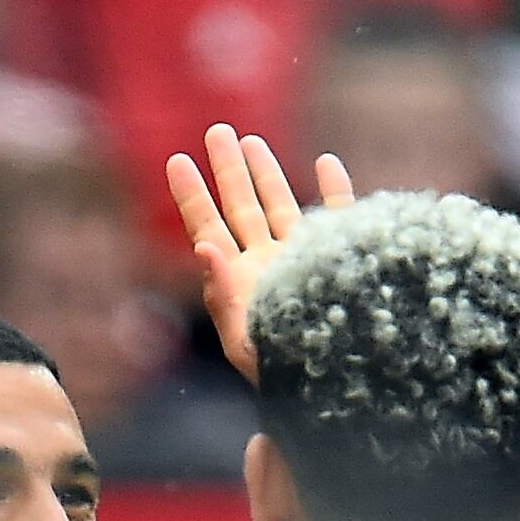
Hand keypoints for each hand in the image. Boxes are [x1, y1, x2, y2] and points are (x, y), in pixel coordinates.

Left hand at [165, 122, 354, 385]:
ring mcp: (304, 261)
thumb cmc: (284, 376)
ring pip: (282, 206)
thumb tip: (204, 247)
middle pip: (242, 208)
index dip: (192, 196)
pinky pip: (339, 217)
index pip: (209, 229)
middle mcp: (268, 266)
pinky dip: (335, 189)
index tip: (176, 161)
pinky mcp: (342, 260)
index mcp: (241, 281)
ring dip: (267, 174)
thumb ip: (223, 293)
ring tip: (251, 141)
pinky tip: (326, 162)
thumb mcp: (245, 340)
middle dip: (228, 170)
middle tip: (216, 130)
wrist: (337, 390)